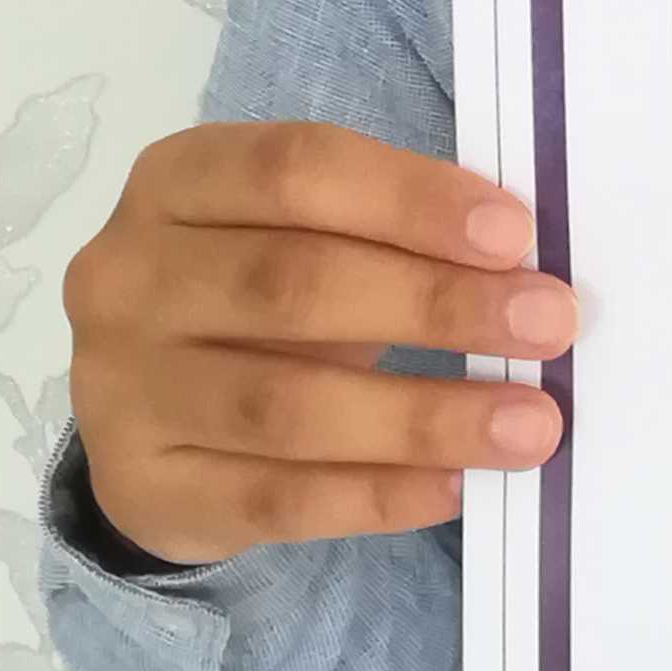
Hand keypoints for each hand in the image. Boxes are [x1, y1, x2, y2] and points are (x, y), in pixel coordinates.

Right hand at [61, 122, 573, 565]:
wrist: (146, 408)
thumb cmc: (258, 289)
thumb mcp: (303, 234)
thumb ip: (388, 232)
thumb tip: (523, 268)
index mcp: (176, 182)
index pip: (296, 171)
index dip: (411, 199)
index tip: (516, 236)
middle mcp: (129, 279)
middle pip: (295, 284)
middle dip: (438, 304)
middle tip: (548, 323)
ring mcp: (123, 390)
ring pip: (288, 407)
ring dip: (426, 415)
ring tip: (530, 424)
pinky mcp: (143, 489)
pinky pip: (275, 499)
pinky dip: (376, 494)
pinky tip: (453, 486)